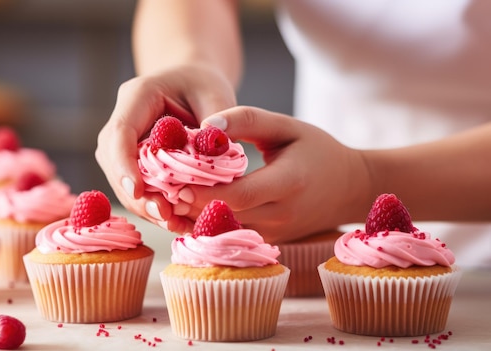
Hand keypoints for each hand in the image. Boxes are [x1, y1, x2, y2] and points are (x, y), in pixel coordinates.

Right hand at [95, 64, 236, 227]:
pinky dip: (155, 207)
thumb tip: (213, 150)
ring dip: (146, 206)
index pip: (120, 132)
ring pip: (122, 180)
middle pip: (115, 162)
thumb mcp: (217, 94)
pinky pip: (137, 187)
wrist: (194, 83)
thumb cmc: (205, 85)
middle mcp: (122, 119)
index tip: (139, 191)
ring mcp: (122, 143)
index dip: (124, 164)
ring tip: (176, 226)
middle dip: (137, 195)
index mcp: (138, 95)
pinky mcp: (131, 161)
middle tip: (165, 217)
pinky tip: (178, 223)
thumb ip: (217, 122)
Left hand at [171, 106, 373, 242]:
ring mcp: (275, 233)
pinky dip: (207, 225)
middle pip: (226, 217)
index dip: (204, 192)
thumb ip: (248, 119)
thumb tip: (208, 124)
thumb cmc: (317, 150)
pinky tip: (186, 209)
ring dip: (193, 218)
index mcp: (289, 183)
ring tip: (165, 198)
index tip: (174, 182)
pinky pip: (232, 235)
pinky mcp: (269, 240)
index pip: (239, 195)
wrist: (349, 187)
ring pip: (225, 231)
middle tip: (159, 190)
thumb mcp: (287, 126)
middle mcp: (281, 215)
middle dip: (190, 206)